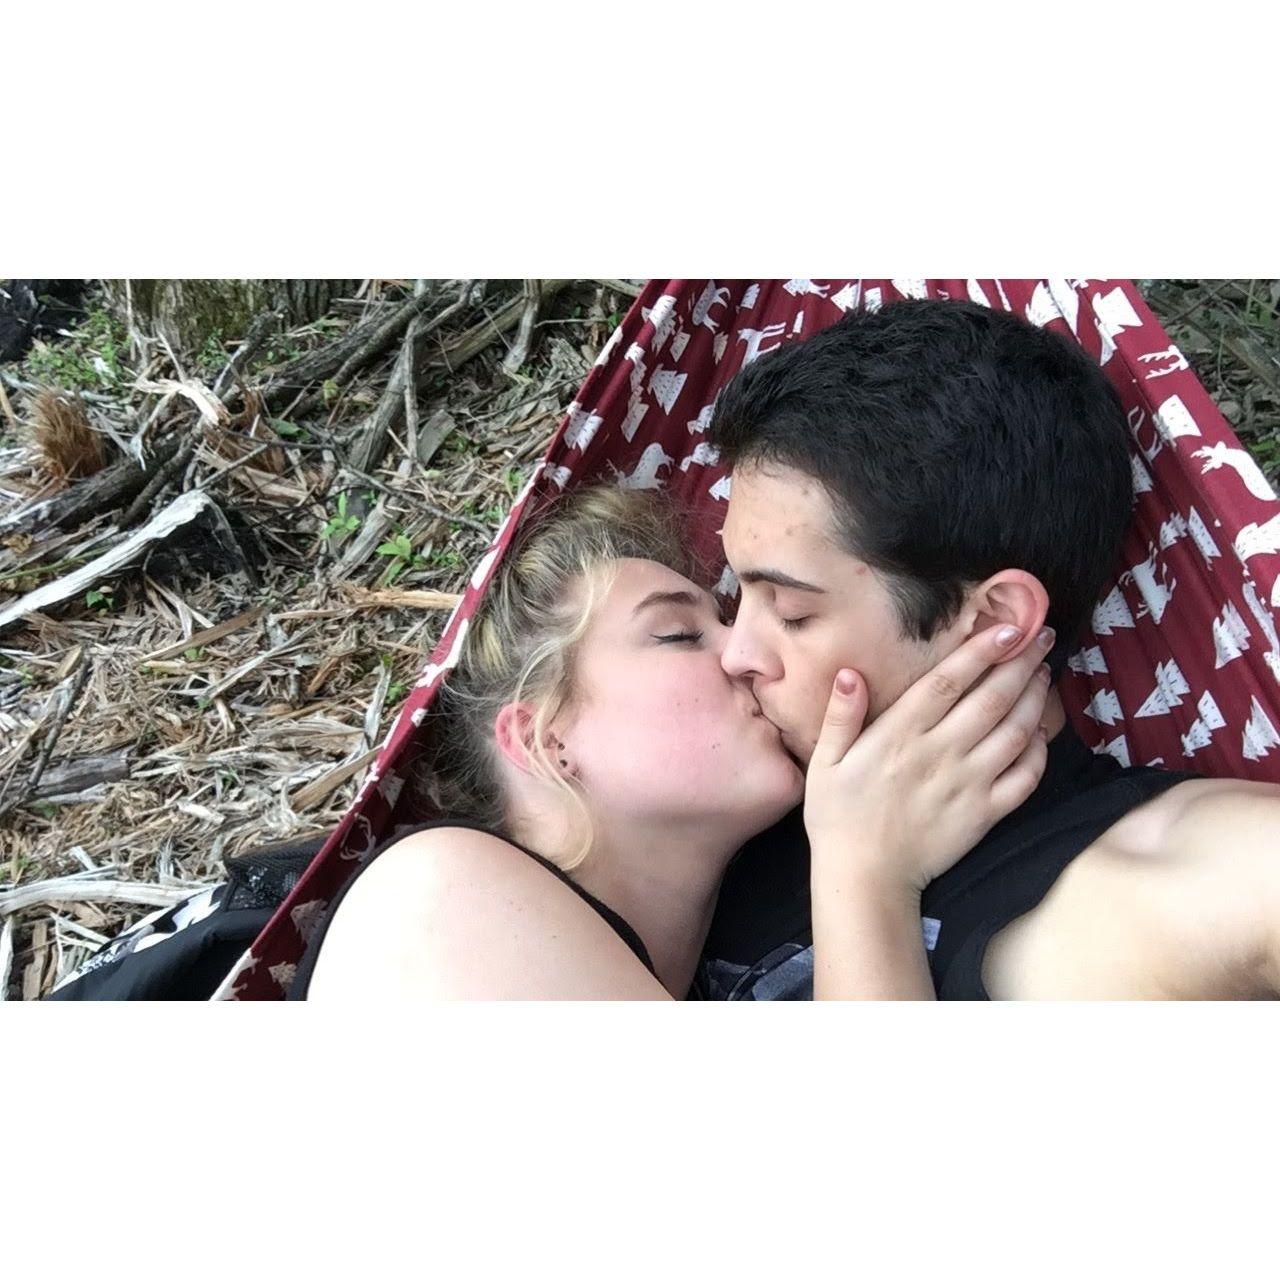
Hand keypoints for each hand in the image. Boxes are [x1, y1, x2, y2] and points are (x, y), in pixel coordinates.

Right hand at [804, 624, 1054, 897]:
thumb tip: (851, 673)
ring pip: (1015, 732)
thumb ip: (841, 716)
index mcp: (900, 734)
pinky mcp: (985, 813)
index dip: (981, 650)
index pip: (949, 681)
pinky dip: (1039, 752)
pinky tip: (1041, 733)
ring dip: (1034, 699)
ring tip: (1044, 674)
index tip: (1007, 626)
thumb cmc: (838, 817)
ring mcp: (968, 784)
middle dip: (1021, 662)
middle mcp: (940, 752)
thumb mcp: (825, 762)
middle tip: (1042, 636)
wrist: (864, 877)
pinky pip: (1024, 778)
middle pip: (992, 698)